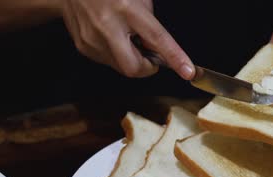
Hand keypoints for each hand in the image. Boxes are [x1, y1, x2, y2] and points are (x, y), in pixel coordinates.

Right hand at [60, 0, 194, 78]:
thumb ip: (151, 23)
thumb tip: (159, 48)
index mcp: (126, 9)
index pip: (157, 39)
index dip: (175, 58)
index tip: (188, 72)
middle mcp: (107, 25)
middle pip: (134, 68)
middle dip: (147, 67)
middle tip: (149, 54)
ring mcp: (92, 39)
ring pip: (121, 67)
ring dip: (131, 59)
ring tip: (126, 37)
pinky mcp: (84, 47)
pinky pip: (108, 62)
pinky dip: (117, 55)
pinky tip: (113, 37)